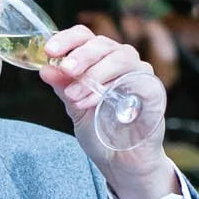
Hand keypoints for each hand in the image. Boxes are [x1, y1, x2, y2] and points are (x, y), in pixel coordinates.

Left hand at [40, 26, 177, 198]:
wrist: (122, 161)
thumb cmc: (100, 131)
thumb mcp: (75, 108)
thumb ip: (64, 88)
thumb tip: (45, 69)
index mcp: (98, 59)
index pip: (84, 36)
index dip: (66, 39)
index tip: (49, 51)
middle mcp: (120, 60)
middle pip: (102, 44)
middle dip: (81, 56)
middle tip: (66, 71)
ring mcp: (139, 73)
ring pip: (121, 57)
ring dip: (96, 74)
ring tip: (76, 96)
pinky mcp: (153, 89)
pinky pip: (136, 79)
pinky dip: (113, 89)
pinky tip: (98, 103)